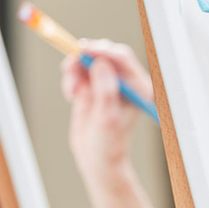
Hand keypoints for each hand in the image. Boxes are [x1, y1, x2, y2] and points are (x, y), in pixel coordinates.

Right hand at [61, 39, 152, 183]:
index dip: (103, 50)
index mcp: (138, 86)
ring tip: (72, 92)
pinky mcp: (92, 86)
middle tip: (70, 68)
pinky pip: (78, 71)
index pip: (122, 58)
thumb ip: (106, 89)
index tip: (84, 50)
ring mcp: (107, 82)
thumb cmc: (109, 142)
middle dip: (85, 59)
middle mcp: (125, 81)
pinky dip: (70, 78)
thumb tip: (101, 63)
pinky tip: (71, 95)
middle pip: (104, 54)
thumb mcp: (107, 117)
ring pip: (87, 61)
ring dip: (74, 70)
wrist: (96, 158)